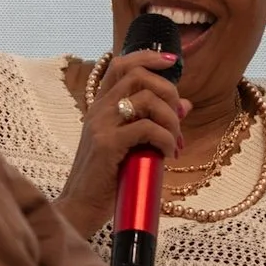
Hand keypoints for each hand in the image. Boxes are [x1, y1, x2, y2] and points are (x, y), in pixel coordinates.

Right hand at [57, 49, 188, 234]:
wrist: (80, 208)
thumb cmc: (106, 179)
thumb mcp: (131, 145)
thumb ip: (154, 122)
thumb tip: (185, 105)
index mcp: (101, 106)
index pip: (121, 64)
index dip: (148, 57)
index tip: (172, 62)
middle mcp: (99, 110)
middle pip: (138, 76)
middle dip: (168, 92)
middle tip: (179, 119)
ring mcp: (101, 125)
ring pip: (146, 99)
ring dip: (171, 119)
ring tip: (174, 141)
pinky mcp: (108, 144)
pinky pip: (147, 128)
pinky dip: (166, 139)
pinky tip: (167, 154)